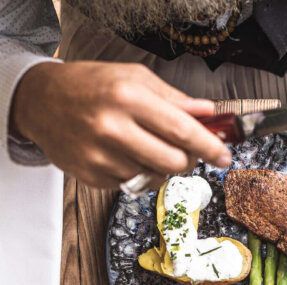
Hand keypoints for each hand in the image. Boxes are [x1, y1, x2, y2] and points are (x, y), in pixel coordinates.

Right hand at [10, 61, 230, 188]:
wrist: (42, 102)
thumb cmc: (92, 86)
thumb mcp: (134, 78)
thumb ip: (175, 99)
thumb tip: (210, 114)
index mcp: (128, 97)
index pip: (183, 130)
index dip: (210, 147)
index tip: (225, 156)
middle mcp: (113, 129)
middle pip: (174, 163)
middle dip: (189, 161)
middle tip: (187, 151)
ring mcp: (100, 157)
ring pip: (155, 178)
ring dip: (162, 167)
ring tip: (147, 147)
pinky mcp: (92, 177)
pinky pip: (133, 184)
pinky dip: (139, 173)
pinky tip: (125, 154)